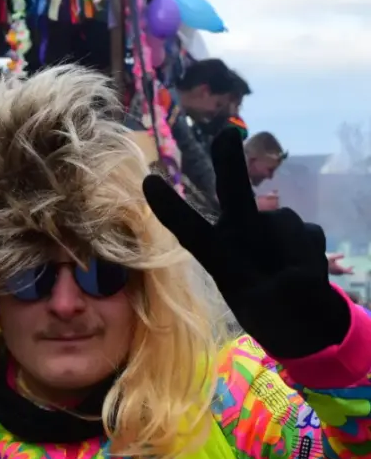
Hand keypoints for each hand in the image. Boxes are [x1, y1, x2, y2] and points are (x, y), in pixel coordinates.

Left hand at [142, 128, 347, 358]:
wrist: (304, 325)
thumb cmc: (269, 316)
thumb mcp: (258, 306)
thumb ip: (273, 282)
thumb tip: (294, 266)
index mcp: (218, 254)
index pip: (189, 228)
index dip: (170, 207)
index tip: (147, 180)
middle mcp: (242, 233)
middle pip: (234, 193)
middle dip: (230, 161)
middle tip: (227, 133)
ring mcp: (273, 229)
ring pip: (284, 220)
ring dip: (292, 249)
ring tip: (289, 279)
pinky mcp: (304, 233)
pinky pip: (309, 236)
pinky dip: (311, 257)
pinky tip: (308, 274)